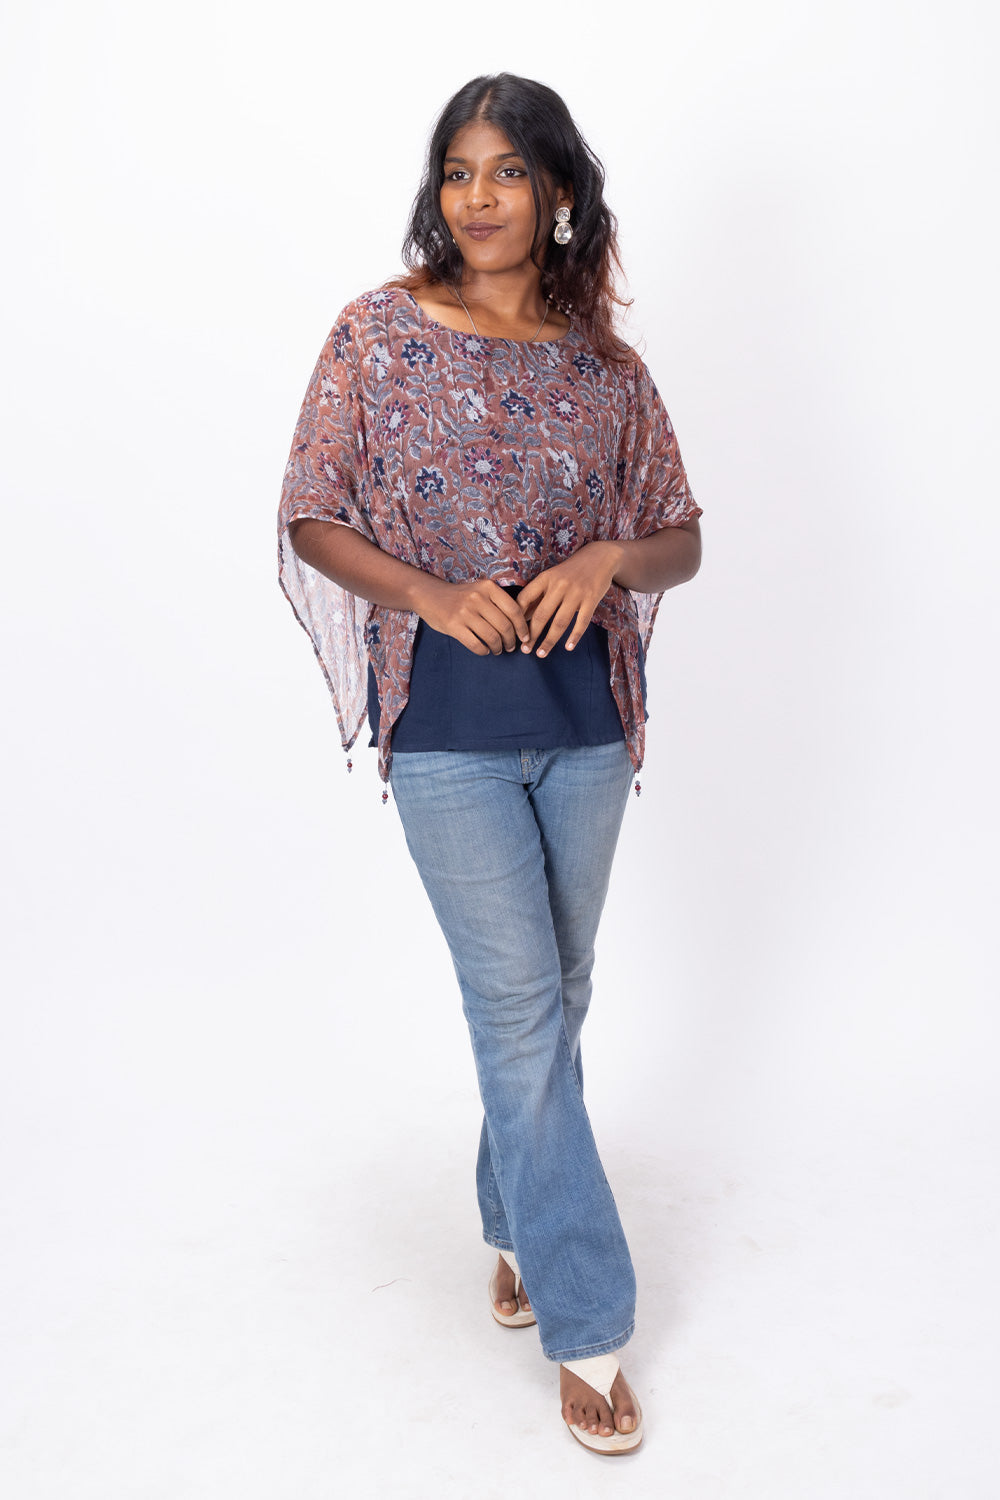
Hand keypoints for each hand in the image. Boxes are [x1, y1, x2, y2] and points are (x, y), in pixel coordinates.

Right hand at [414, 576, 529, 655]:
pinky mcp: (453, 626)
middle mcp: (477, 598)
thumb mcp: (480, 590)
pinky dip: (484, 651)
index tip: (525, 637)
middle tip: (511, 647)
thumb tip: (520, 624)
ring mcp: (464, 612)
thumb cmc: (459, 596)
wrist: (429, 595)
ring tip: (498, 649)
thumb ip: (497, 602)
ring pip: (492, 637)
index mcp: (488, 587)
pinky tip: (485, 650)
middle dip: (511, 641)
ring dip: (498, 647)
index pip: (514, 610)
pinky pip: (476, 645)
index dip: (522, 627)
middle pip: (505, 626)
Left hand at [517, 542, 624, 656]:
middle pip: (541, 615)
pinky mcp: (591, 599)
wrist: (600, 557)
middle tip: (525, 651)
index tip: (515, 634)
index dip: (517, 618)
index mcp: (545, 578)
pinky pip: (582, 621)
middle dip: (531, 635)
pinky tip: (568, 647)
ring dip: (549, 641)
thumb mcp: (552, 577)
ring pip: (560, 622)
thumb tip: (522, 618)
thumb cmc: (571, 571)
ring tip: (541, 653)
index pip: (525, 599)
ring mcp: (576, 592)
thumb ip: (538, 595)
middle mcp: (559, 585)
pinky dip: (575, 636)